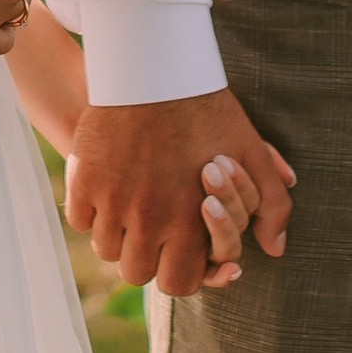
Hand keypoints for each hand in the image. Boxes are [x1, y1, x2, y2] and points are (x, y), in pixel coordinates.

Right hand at [67, 92, 294, 298]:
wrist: (157, 68)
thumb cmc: (208, 112)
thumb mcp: (252, 154)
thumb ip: (271, 206)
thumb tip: (273, 250)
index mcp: (190, 224)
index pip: (178, 284)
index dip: (177, 271)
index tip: (175, 251)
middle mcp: (149, 221)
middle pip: (136, 271)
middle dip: (145, 256)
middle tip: (150, 229)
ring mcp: (112, 201)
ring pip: (104, 248)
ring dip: (115, 234)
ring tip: (127, 207)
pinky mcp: (83, 178)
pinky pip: (78, 218)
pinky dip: (88, 210)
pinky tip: (104, 190)